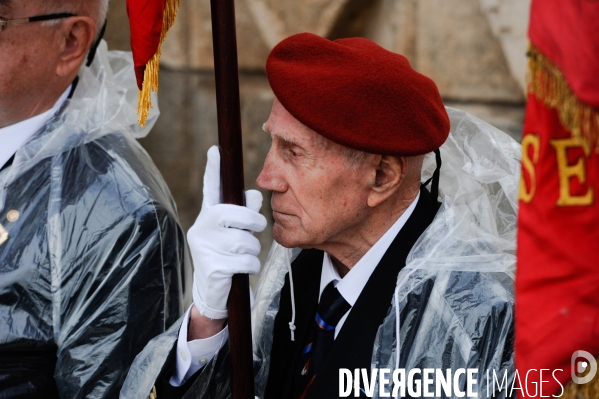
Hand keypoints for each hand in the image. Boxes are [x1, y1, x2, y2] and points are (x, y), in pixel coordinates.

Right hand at [188, 146, 266, 319]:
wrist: (213, 294)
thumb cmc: (227, 257)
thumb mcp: (235, 233)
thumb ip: (245, 214)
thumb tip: (255, 195)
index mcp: (209, 215)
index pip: (211, 189)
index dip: (213, 170)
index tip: (215, 150)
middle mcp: (202, 227)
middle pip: (236, 214)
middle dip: (254, 222)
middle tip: (256, 230)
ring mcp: (204, 247)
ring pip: (244, 241)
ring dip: (252, 250)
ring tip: (243, 257)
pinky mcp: (212, 267)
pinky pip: (245, 261)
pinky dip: (250, 266)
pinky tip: (240, 270)